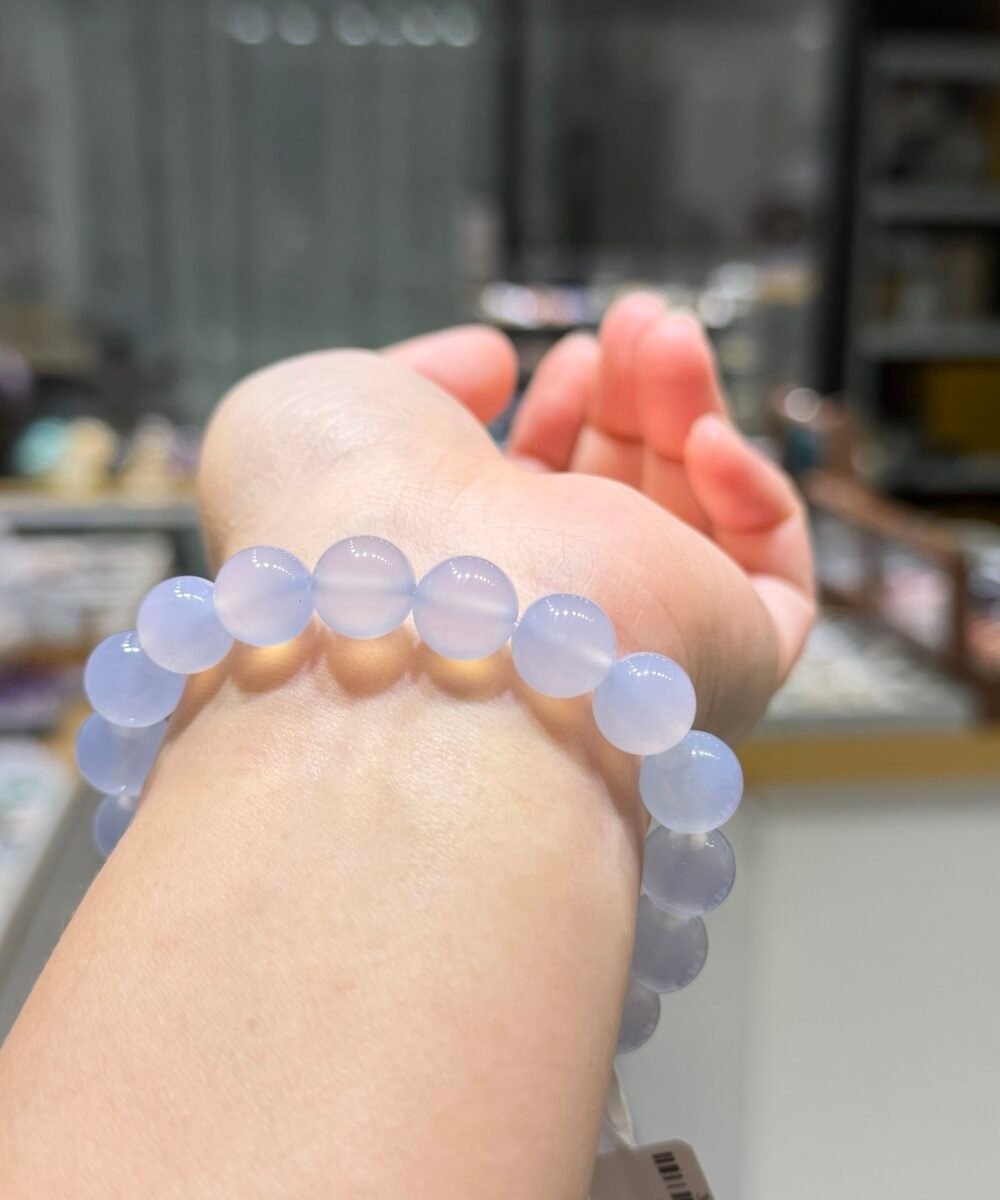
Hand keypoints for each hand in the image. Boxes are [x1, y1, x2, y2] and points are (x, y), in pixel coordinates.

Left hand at [202, 292, 813, 740]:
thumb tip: (496, 365)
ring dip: (689, 411)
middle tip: (636, 322)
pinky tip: (706, 439)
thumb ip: (420, 373)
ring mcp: (634, 645)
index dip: (560, 415)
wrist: (404, 611)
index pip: (540, 502)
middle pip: (620, 498)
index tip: (554, 355)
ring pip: (696, 523)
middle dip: (630, 396)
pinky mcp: (719, 668)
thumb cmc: (335, 514)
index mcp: (464, 574)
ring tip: (665, 335)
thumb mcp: (333, 403)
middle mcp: (546, 616)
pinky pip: (771, 586)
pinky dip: (753, 497)